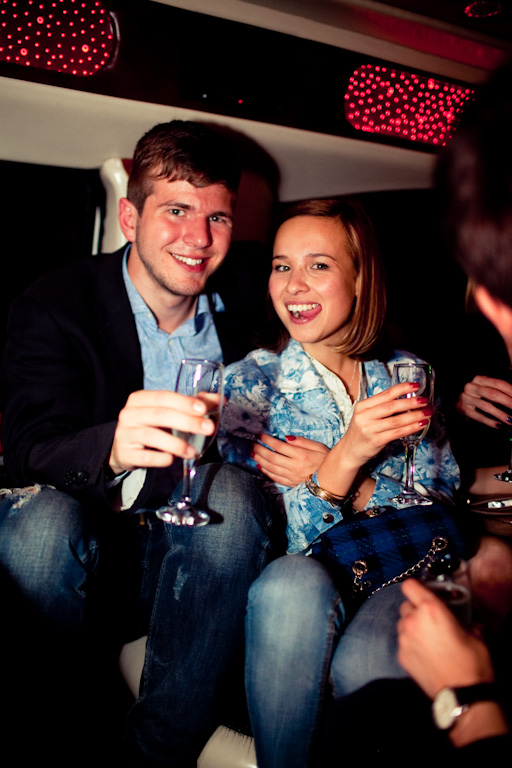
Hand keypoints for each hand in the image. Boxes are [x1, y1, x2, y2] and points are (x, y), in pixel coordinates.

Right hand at [109, 390, 218, 474]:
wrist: (125, 448)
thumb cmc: (152, 426)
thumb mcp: (168, 413)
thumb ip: (193, 405)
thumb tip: (220, 400)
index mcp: (140, 399)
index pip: (164, 397)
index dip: (184, 402)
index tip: (203, 409)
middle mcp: (129, 413)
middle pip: (160, 415)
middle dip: (187, 422)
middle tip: (208, 429)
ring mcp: (125, 433)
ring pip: (152, 436)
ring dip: (176, 444)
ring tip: (193, 452)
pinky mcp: (125, 453)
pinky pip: (145, 457)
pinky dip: (161, 458)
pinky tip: (172, 460)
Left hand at [252, 433, 328, 486]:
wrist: (332, 479)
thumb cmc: (326, 459)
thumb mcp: (318, 446)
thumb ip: (302, 441)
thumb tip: (286, 437)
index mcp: (301, 455)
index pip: (279, 446)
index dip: (267, 440)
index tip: (260, 435)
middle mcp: (295, 466)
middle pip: (272, 457)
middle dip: (260, 450)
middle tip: (252, 444)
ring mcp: (292, 476)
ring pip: (271, 468)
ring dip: (260, 461)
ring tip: (253, 454)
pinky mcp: (291, 483)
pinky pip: (275, 478)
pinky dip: (266, 472)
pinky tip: (260, 466)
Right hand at [336, 381, 432, 470]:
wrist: (349, 451)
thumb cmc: (361, 431)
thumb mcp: (365, 415)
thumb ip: (380, 407)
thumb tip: (405, 399)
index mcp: (362, 406)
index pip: (385, 394)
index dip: (402, 388)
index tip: (415, 385)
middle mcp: (364, 416)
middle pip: (392, 406)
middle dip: (411, 402)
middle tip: (425, 401)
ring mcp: (370, 429)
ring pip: (397, 420)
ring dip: (415, 416)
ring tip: (427, 413)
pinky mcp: (376, 441)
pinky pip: (397, 433)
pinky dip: (411, 428)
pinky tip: (420, 424)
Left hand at [397, 579, 494, 699]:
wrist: (462, 695)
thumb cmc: (471, 663)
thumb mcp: (475, 635)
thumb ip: (466, 621)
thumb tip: (468, 622)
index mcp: (431, 609)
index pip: (410, 586)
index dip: (416, 587)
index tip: (423, 592)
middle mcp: (413, 620)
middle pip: (405, 605)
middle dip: (416, 610)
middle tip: (430, 621)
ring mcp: (404, 639)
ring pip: (402, 624)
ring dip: (411, 627)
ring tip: (427, 639)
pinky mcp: (400, 656)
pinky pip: (402, 642)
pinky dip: (410, 644)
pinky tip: (424, 654)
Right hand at [457, 374, 511, 428]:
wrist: (459, 402)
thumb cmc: (478, 395)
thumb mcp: (487, 388)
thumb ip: (499, 390)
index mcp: (479, 379)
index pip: (498, 383)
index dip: (510, 390)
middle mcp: (471, 387)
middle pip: (493, 394)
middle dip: (508, 402)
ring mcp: (466, 399)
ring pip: (486, 406)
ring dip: (501, 414)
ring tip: (510, 420)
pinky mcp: (463, 410)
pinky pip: (478, 416)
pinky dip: (490, 421)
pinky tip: (498, 425)